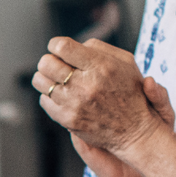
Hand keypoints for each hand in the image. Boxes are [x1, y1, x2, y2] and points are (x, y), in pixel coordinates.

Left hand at [31, 38, 174, 155]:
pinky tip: (64, 96)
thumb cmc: (132, 93)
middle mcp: (86, 85)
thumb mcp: (126, 62)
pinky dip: (50, 96)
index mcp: (100, 66)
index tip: (59, 49)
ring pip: (40, 81)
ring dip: (46, 77)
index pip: (61, 47)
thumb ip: (99, 48)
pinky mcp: (68, 119)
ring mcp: (74, 104)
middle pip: (46, 63)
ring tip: (58, 80)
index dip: (56, 45)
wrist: (135, 131)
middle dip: (49, 60)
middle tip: (58, 65)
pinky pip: (44, 100)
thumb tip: (74, 45)